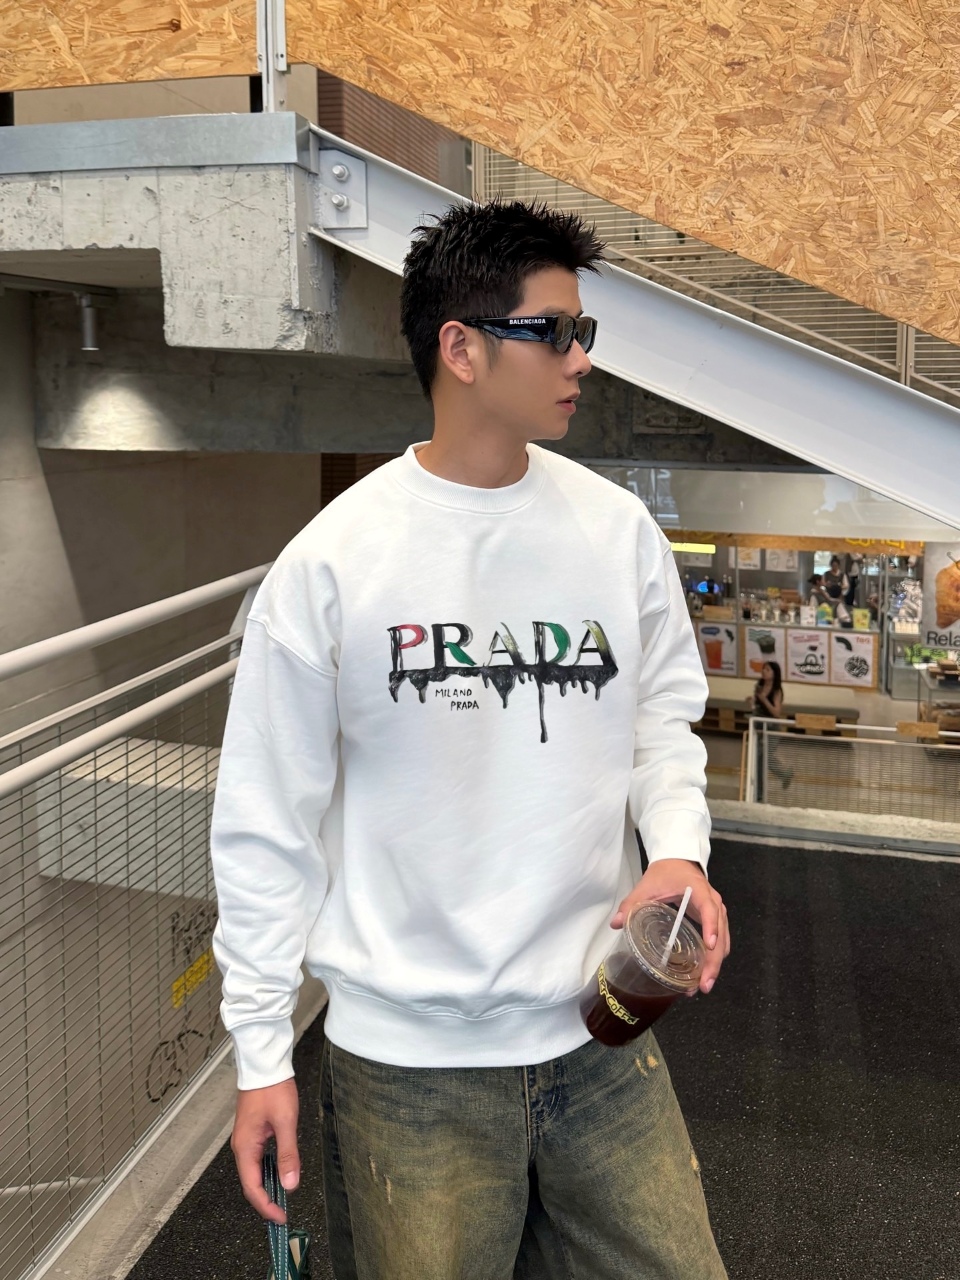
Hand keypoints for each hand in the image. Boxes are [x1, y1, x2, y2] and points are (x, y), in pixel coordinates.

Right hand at [231, 1078, 299, 1222]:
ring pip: (254, 1172)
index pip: (252, 1187)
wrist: (264, 1066)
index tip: (280, 1217)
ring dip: (266, 1187)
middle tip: (282, 1214)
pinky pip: (257, 1160)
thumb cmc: (272, 1088)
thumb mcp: (286, 1122)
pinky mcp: (251, 1133)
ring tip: (282, 1198)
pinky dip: (267, 1172)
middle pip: (251, 1183)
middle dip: (265, 1201)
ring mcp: (245, 1140)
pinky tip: (279, 1173)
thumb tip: (290, 1184)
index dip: (266, 1206)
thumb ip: (288, 1155)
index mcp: (245, 1147)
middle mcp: (241, 1146)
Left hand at [610, 858, 729, 994]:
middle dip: (714, 960)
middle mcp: (714, 902)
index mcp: (699, 890)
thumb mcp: (647, 886)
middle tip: (704, 984)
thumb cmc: (665, 873)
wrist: (678, 861)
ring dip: (715, 964)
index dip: (711, 927)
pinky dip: (714, 958)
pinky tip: (702, 974)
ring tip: (702, 986)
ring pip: (724, 941)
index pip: (709, 909)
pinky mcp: (715, 920)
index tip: (709, 946)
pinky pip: (721, 941)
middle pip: (720, 933)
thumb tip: (617, 923)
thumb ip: (632, 904)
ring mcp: (717, 912)